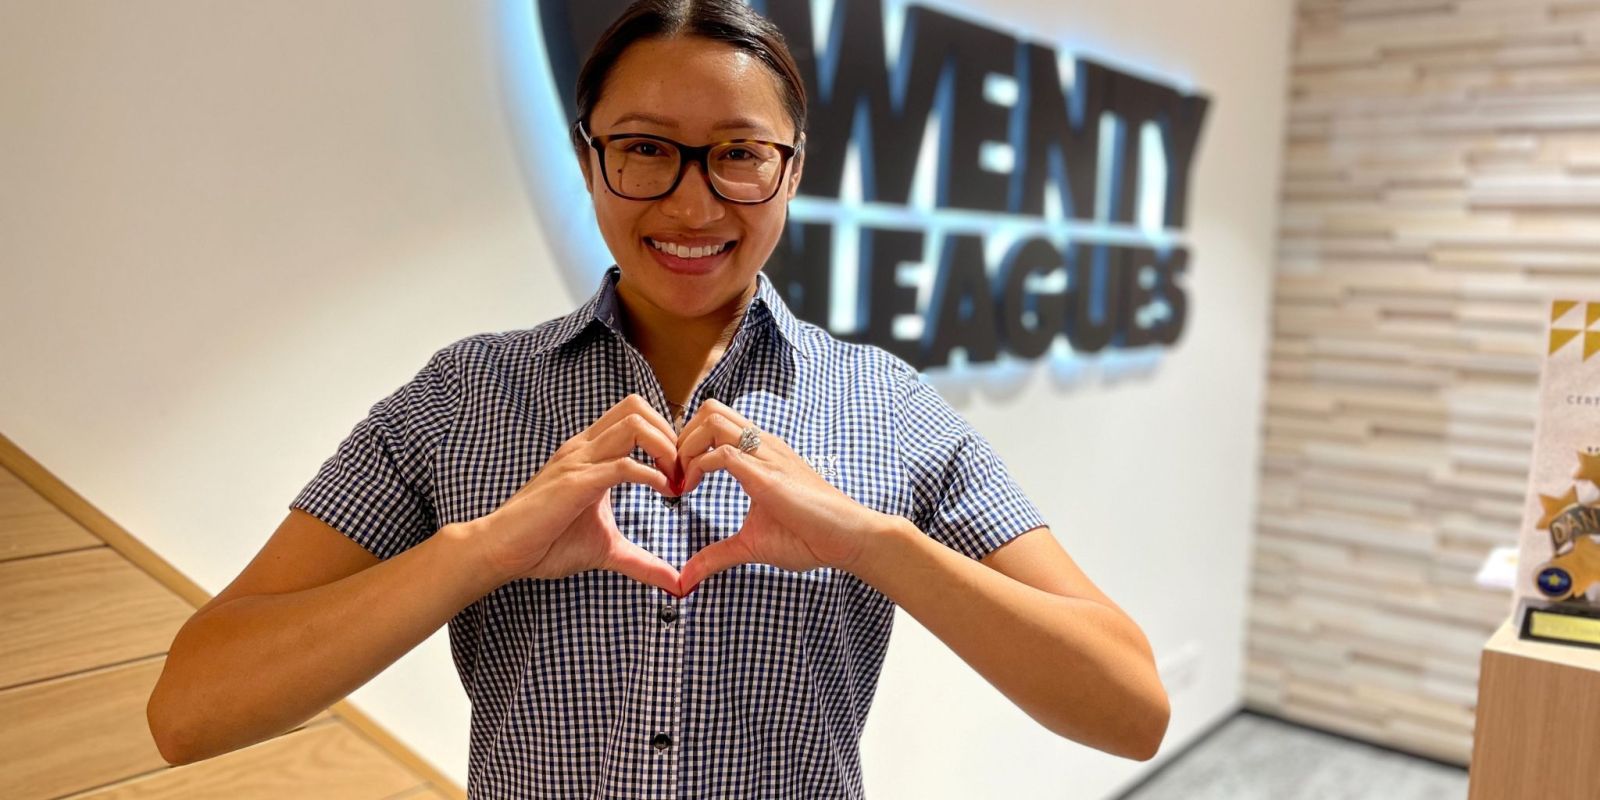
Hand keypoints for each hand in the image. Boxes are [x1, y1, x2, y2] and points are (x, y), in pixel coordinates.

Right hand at [471, 394, 683, 594]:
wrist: (501, 551)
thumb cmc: (546, 544)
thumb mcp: (606, 549)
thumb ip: (642, 561)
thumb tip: (677, 586)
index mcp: (590, 453)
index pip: (636, 416)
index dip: (667, 436)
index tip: (683, 473)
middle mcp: (584, 447)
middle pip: (638, 406)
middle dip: (671, 433)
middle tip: (684, 471)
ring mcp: (579, 461)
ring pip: (634, 424)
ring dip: (666, 449)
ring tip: (676, 481)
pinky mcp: (576, 483)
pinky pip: (622, 465)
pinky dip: (652, 475)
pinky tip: (665, 495)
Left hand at [675, 399, 889, 594]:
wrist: (848, 538)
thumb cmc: (809, 536)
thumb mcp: (751, 544)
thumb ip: (716, 555)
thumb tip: (685, 579)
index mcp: (760, 453)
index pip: (714, 422)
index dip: (686, 444)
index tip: (677, 479)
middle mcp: (762, 445)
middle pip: (708, 409)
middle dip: (680, 436)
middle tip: (673, 474)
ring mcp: (766, 455)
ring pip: (713, 419)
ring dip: (686, 446)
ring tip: (681, 480)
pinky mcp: (767, 474)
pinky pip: (724, 452)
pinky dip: (698, 466)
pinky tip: (690, 492)